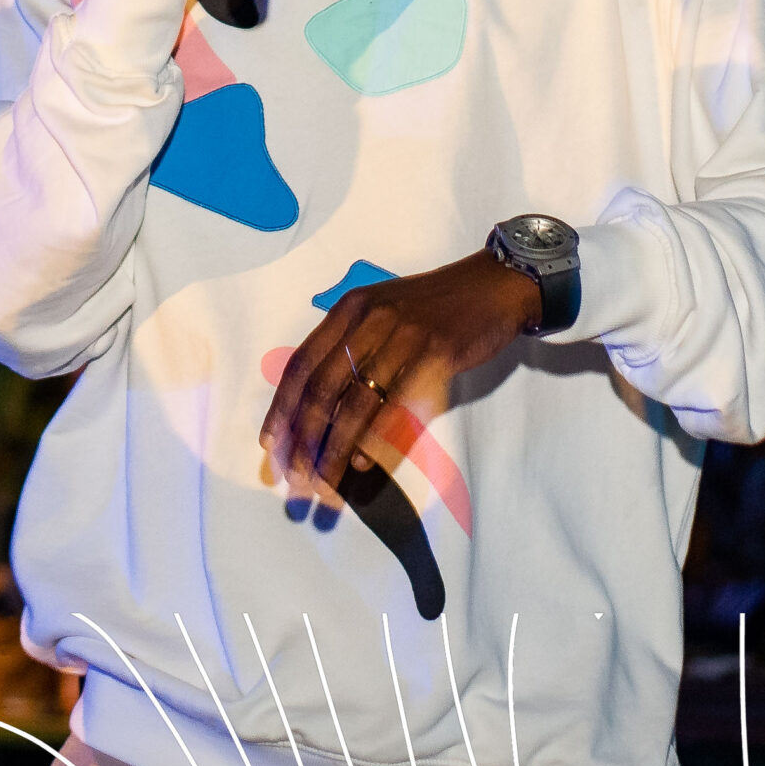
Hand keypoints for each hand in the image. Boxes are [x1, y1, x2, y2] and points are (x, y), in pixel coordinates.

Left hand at [259, 251, 539, 499]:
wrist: (495, 285)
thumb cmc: (437, 307)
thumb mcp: (384, 312)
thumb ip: (354, 349)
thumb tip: (324, 411)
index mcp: (350, 309)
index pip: (302, 362)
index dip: (281, 407)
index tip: (270, 444)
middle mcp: (369, 318)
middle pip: (321, 387)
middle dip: (303, 438)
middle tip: (295, 476)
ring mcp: (403, 334)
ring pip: (355, 402)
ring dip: (335, 448)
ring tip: (325, 480)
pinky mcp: (436, 352)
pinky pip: (397, 403)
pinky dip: (376, 437)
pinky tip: (364, 461)